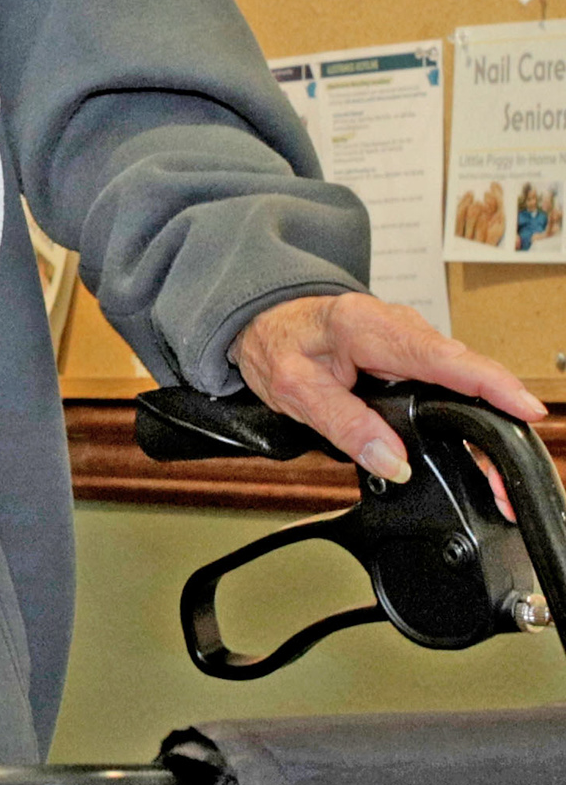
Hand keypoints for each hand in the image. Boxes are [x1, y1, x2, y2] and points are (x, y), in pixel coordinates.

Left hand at [232, 292, 545, 484]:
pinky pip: (445, 373)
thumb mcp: (294, 390)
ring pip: (457, 372)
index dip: (488, 383)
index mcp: (366, 327)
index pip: (441, 357)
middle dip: (498, 409)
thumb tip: (393, 460)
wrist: (261, 316)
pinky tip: (475, 429)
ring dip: (484, 408)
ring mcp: (406, 333)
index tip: (523, 407)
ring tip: (498, 461)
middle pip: (461, 367)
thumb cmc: (276, 344)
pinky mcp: (408, 347)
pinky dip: (466, 399)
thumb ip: (343, 424)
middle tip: (510, 468)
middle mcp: (394, 324)